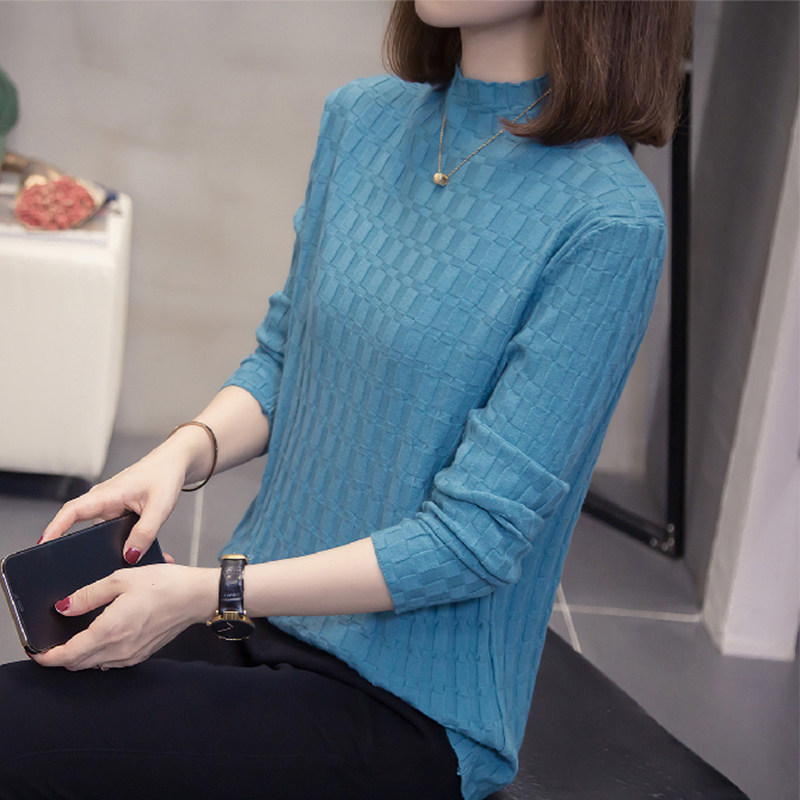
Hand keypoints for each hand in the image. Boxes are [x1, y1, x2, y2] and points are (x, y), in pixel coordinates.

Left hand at [32, 563, 217, 670]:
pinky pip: (111, 662)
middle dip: (61, 657)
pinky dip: (98, 656)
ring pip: (94, 665)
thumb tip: (64, 607)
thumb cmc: (166, 584)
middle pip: (78, 664)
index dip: (48, 656)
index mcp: (110, 630)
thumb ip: (89, 594)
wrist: (196, 597)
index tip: (38, 652)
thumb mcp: (122, 579)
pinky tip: (102, 639)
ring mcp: (131, 655)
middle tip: (52, 644)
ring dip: (80, 657)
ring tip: (75, 640)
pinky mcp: (142, 654)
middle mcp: (119, 649)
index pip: (68, 655)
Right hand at [39, 426, 210, 560]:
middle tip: (68, 568)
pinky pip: (110, 530)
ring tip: (103, 565)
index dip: (54, 528)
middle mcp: (103, 500)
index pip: (72, 511)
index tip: (42, 545)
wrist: (174, 463)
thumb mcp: (159, 507)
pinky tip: (126, 554)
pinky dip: (116, 542)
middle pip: (78, 525)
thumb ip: (145, 532)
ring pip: (96, 531)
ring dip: (99, 546)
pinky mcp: (118, 512)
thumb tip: (130, 556)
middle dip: (71, 546)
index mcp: (107, 493)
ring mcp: (110, 507)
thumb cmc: (165, 475)